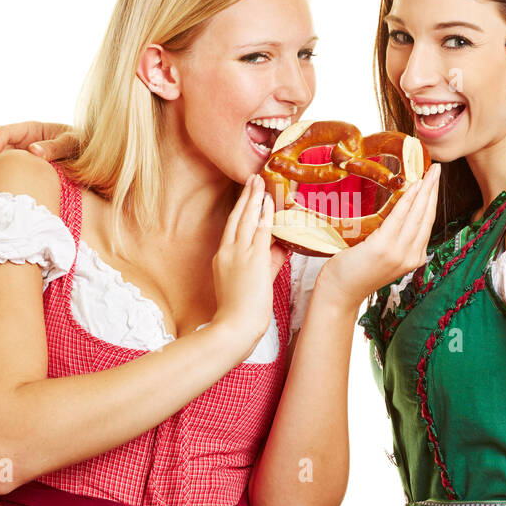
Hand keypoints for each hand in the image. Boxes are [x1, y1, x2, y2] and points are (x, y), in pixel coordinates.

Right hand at [0, 121, 75, 178]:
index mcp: (31, 130)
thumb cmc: (82, 144)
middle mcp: (22, 144)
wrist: (93, 159)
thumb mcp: (71, 142)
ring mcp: (22, 158)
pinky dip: (1, 182)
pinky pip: (10, 175)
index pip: (4, 132)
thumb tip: (33, 151)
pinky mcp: (25, 172)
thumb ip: (55, 146)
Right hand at [210, 175, 288, 357]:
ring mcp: (239, 254)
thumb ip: (269, 260)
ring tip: (260, 181)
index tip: (246, 195)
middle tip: (253, 179)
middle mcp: (228, 251)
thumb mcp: (254, 280)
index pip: (232, 227)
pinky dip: (264, 214)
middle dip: (245, 197)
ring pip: (245, 219)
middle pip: (236, 217)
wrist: (234, 327)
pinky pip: (259, 231)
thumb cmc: (241, 311)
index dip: (240, 209)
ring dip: (254, 198)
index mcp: (223, 257)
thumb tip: (283, 246)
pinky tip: (269, 201)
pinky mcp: (252, 259)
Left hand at [314, 163, 440, 307]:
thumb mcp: (381, 255)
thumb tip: (396, 212)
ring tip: (430, 172)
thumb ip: (393, 239)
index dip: (432, 200)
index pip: (427, 223)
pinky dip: (409, 200)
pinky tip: (414, 186)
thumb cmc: (355, 272)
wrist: (340, 292)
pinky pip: (400, 217)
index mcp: (413, 257)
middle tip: (437, 169)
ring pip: (418, 215)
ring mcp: (399, 253)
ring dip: (425, 190)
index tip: (434, 181)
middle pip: (427, 216)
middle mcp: (411, 256)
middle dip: (433, 190)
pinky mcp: (384, 248)